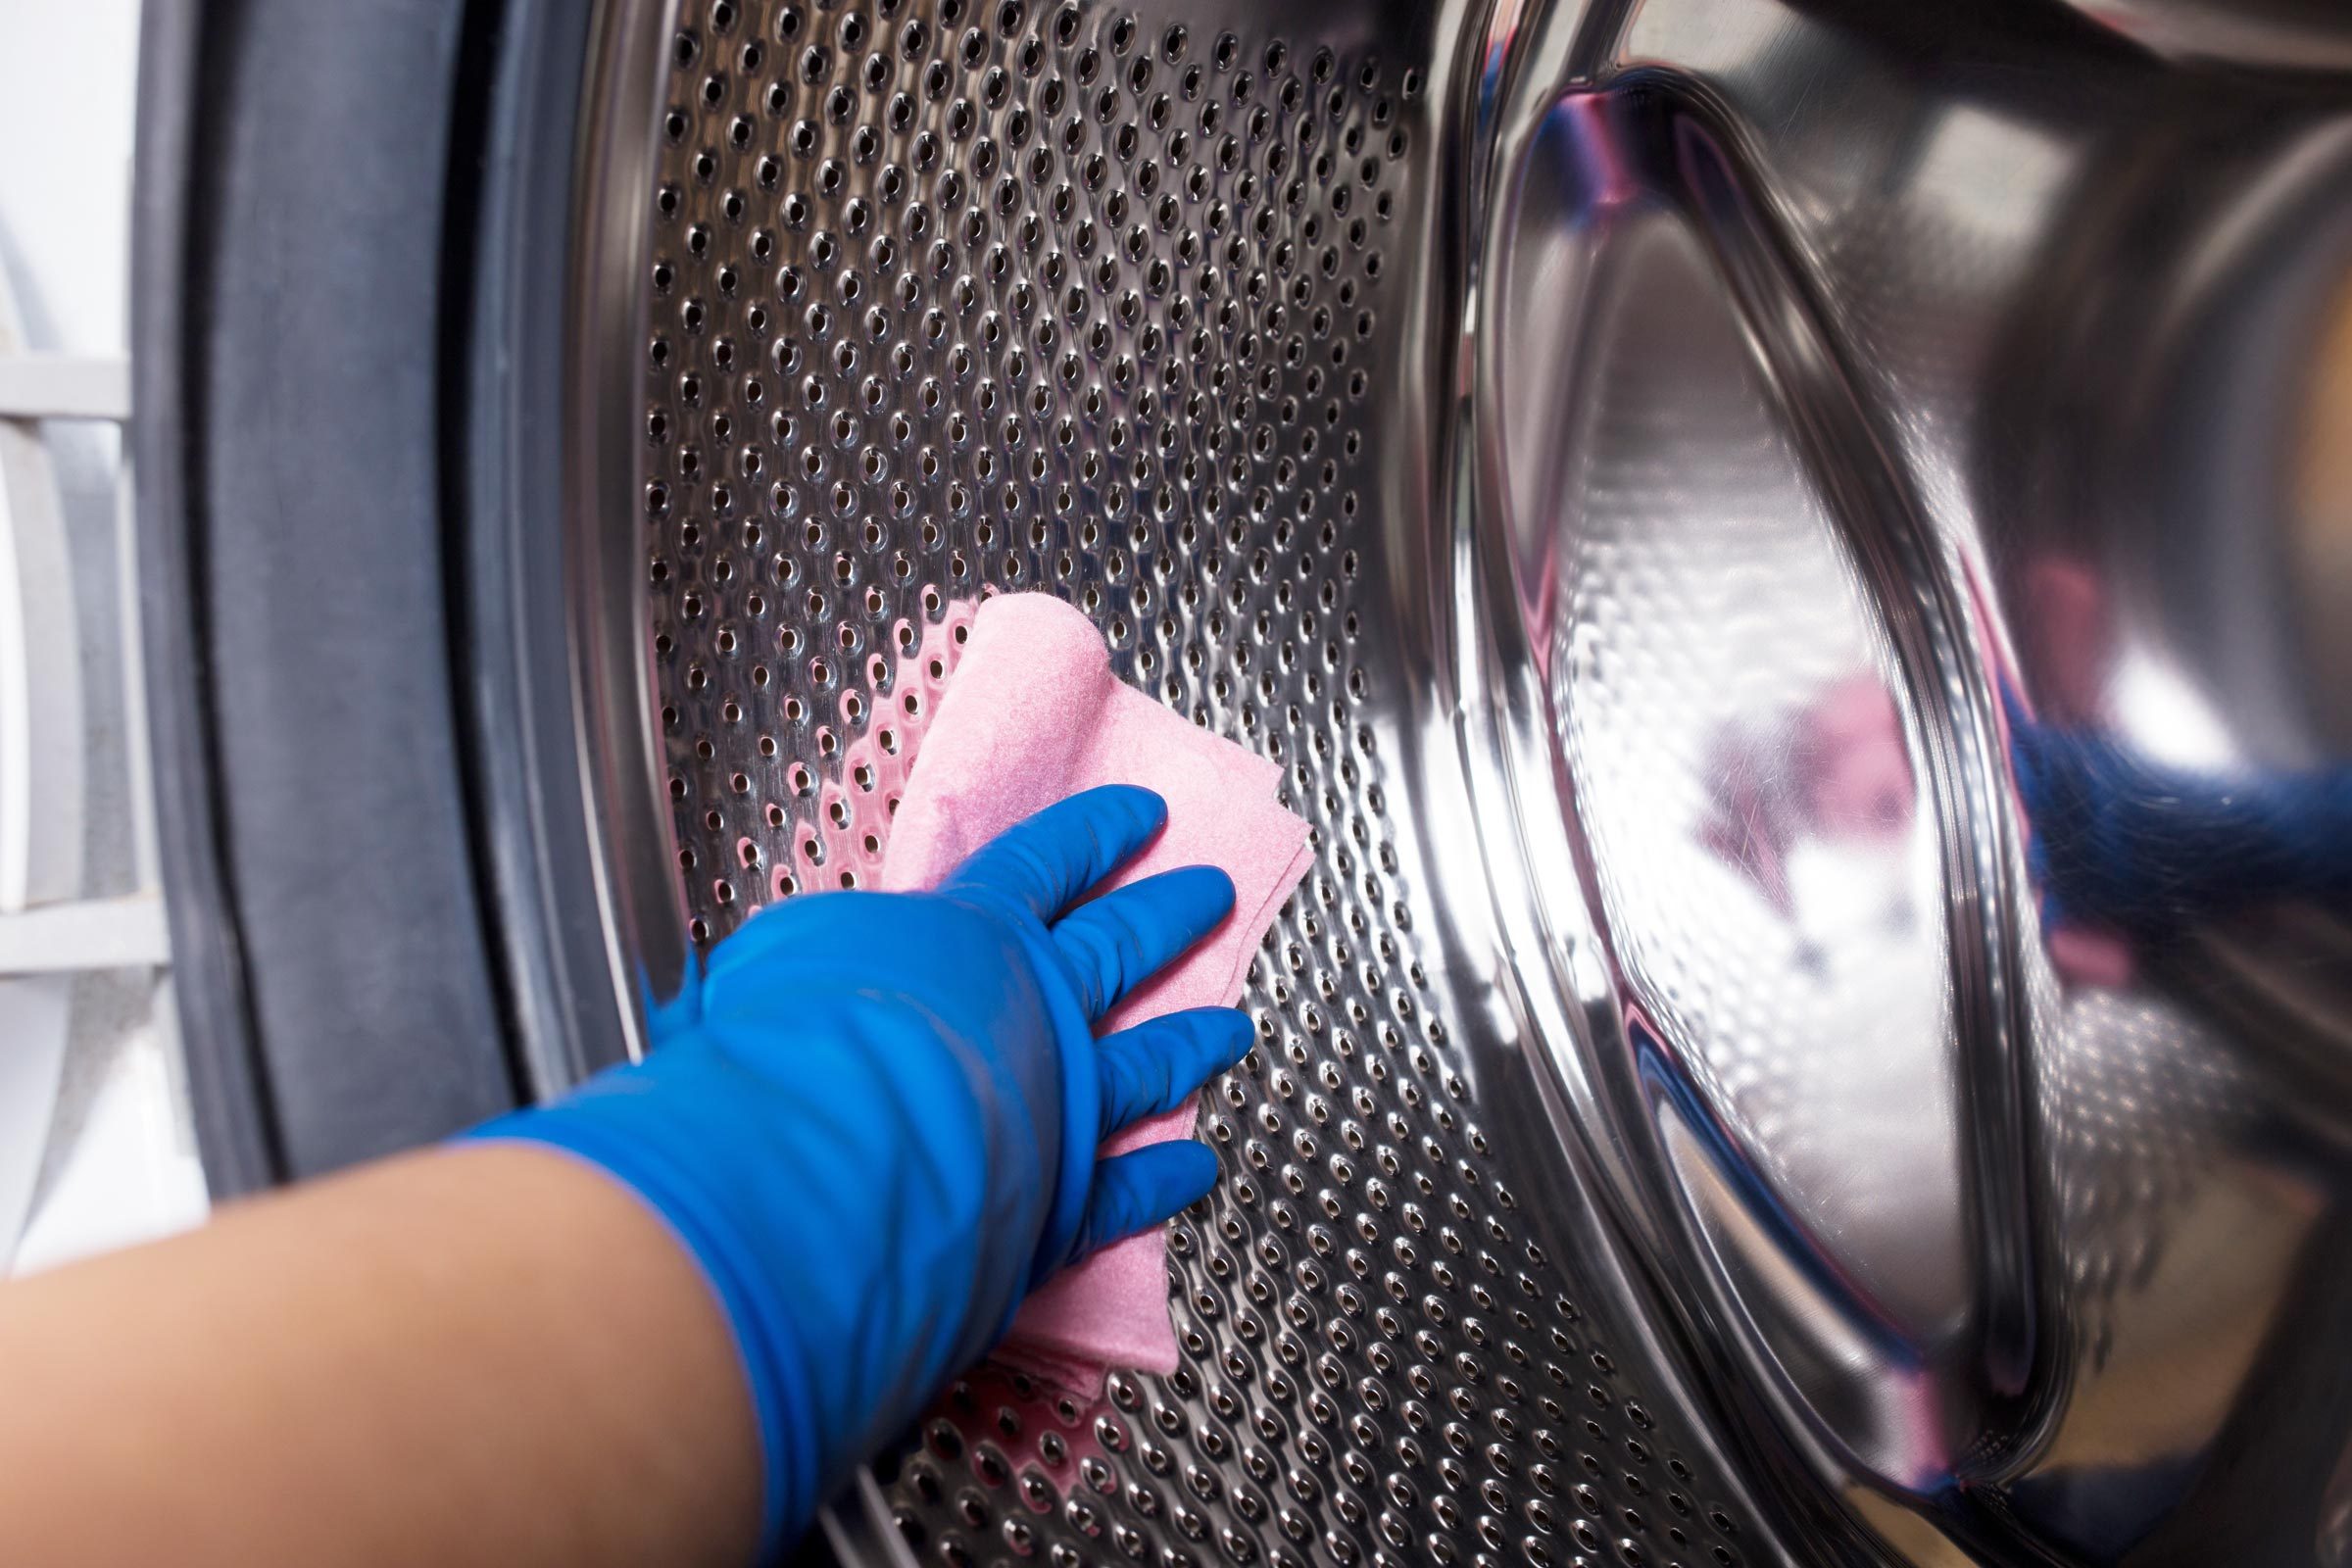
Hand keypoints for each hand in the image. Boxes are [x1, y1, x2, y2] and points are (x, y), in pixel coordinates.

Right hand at [472, 786, 1245, 1554]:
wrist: (830, 1159)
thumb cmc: (790, 1046)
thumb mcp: (784, 957)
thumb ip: (824, 956)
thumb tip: (816, 966)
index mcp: (970, 936)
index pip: (1045, 866)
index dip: (1096, 836)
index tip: (1144, 815)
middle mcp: (1036, 1012)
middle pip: (1120, 951)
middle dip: (1170, 915)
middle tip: (1214, 893)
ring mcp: (1064, 1106)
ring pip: (1149, 1063)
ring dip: (1193, 1043)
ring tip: (1230, 1029)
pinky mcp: (1064, 1201)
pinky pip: (1130, 1188)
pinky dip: (1167, 1180)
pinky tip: (1197, 1168)